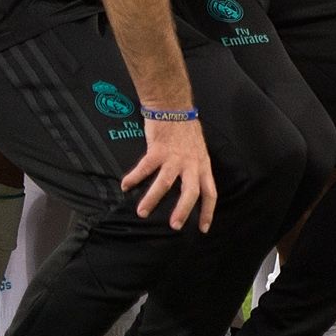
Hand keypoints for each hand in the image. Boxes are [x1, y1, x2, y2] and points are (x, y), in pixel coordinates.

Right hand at [122, 117, 216, 231]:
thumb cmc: (186, 130)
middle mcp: (191, 163)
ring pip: (165, 183)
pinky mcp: (158, 149)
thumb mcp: (198, 151)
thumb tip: (190, 187)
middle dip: (183, 210)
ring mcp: (175, 157)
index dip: (208, 211)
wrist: (174, 107)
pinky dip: (134, 177)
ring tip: (142, 213)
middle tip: (174, 226)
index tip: (204, 228)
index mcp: (203, 165)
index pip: (210, 192)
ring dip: (152, 199)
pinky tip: (125, 185)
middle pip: (191, 191)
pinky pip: (144, 167)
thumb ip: (195, 168)